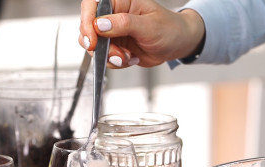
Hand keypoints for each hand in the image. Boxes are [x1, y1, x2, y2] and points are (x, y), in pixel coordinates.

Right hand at [79, 0, 204, 68]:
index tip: (92, 39)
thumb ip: (124, 24)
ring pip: (96, 46)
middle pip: (89, 28)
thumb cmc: (169, 28)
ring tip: (128, 57)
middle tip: (116, 54)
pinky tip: (132, 59)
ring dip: (110, 56)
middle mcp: (113, 15)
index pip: (93, 5)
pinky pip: (105, 58)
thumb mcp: (149, 26)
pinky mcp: (115, 47)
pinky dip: (116, 62)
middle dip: (100, 46)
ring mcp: (112, 32)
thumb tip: (100, 24)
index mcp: (120, 2)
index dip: (87, 21)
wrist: (178, 44)